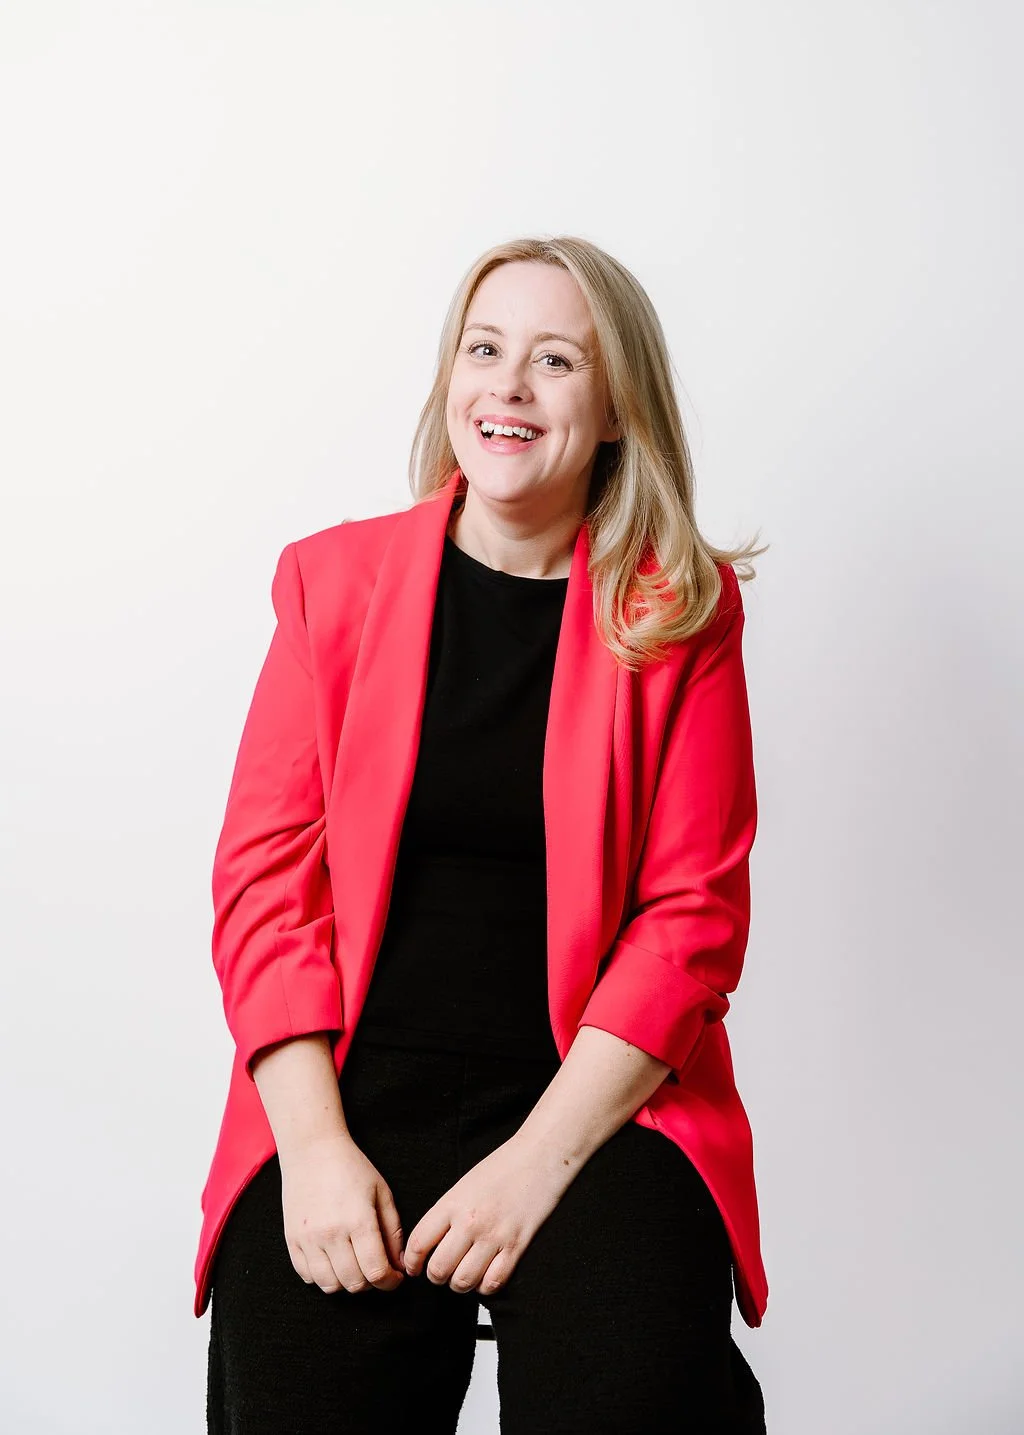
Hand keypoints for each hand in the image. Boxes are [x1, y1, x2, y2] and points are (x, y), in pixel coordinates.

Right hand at [279, 1132, 405, 1293]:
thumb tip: (398, 1264)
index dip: (390, 1281)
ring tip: (354, 1266)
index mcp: (358, 1220)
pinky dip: (322, 1277)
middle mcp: (331, 1234)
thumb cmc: (351, 1167)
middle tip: (375, 1268)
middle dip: (371, 1283)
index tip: (394, 1277)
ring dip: (346, 1283)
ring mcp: (308, 1239)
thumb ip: (393, 1231)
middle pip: (354, 1283)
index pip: (376, 1271)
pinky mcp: (291, 1240)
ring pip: (329, 1285)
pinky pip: (307, 1276)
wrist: (312, 1150)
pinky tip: (332, 1261)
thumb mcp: (382, 1193)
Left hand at [402, 1134, 571, 1294]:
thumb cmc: (504, 1165)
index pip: (419, 1243)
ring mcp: (494, 1236)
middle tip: (441, 1272)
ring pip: (463, 1281)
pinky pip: (493, 1283)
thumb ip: (447, 1212)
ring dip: (460, 1284)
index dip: (411, 1262)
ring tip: (463, 1275)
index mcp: (452, 1202)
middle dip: (436, 1276)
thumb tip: (430, 1242)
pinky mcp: (516, 1246)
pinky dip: (486, 1286)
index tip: (413, 1267)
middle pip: (439, 1269)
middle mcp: (470, 1222)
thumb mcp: (465, 1184)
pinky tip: (486, 1276)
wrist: (540, 1156)